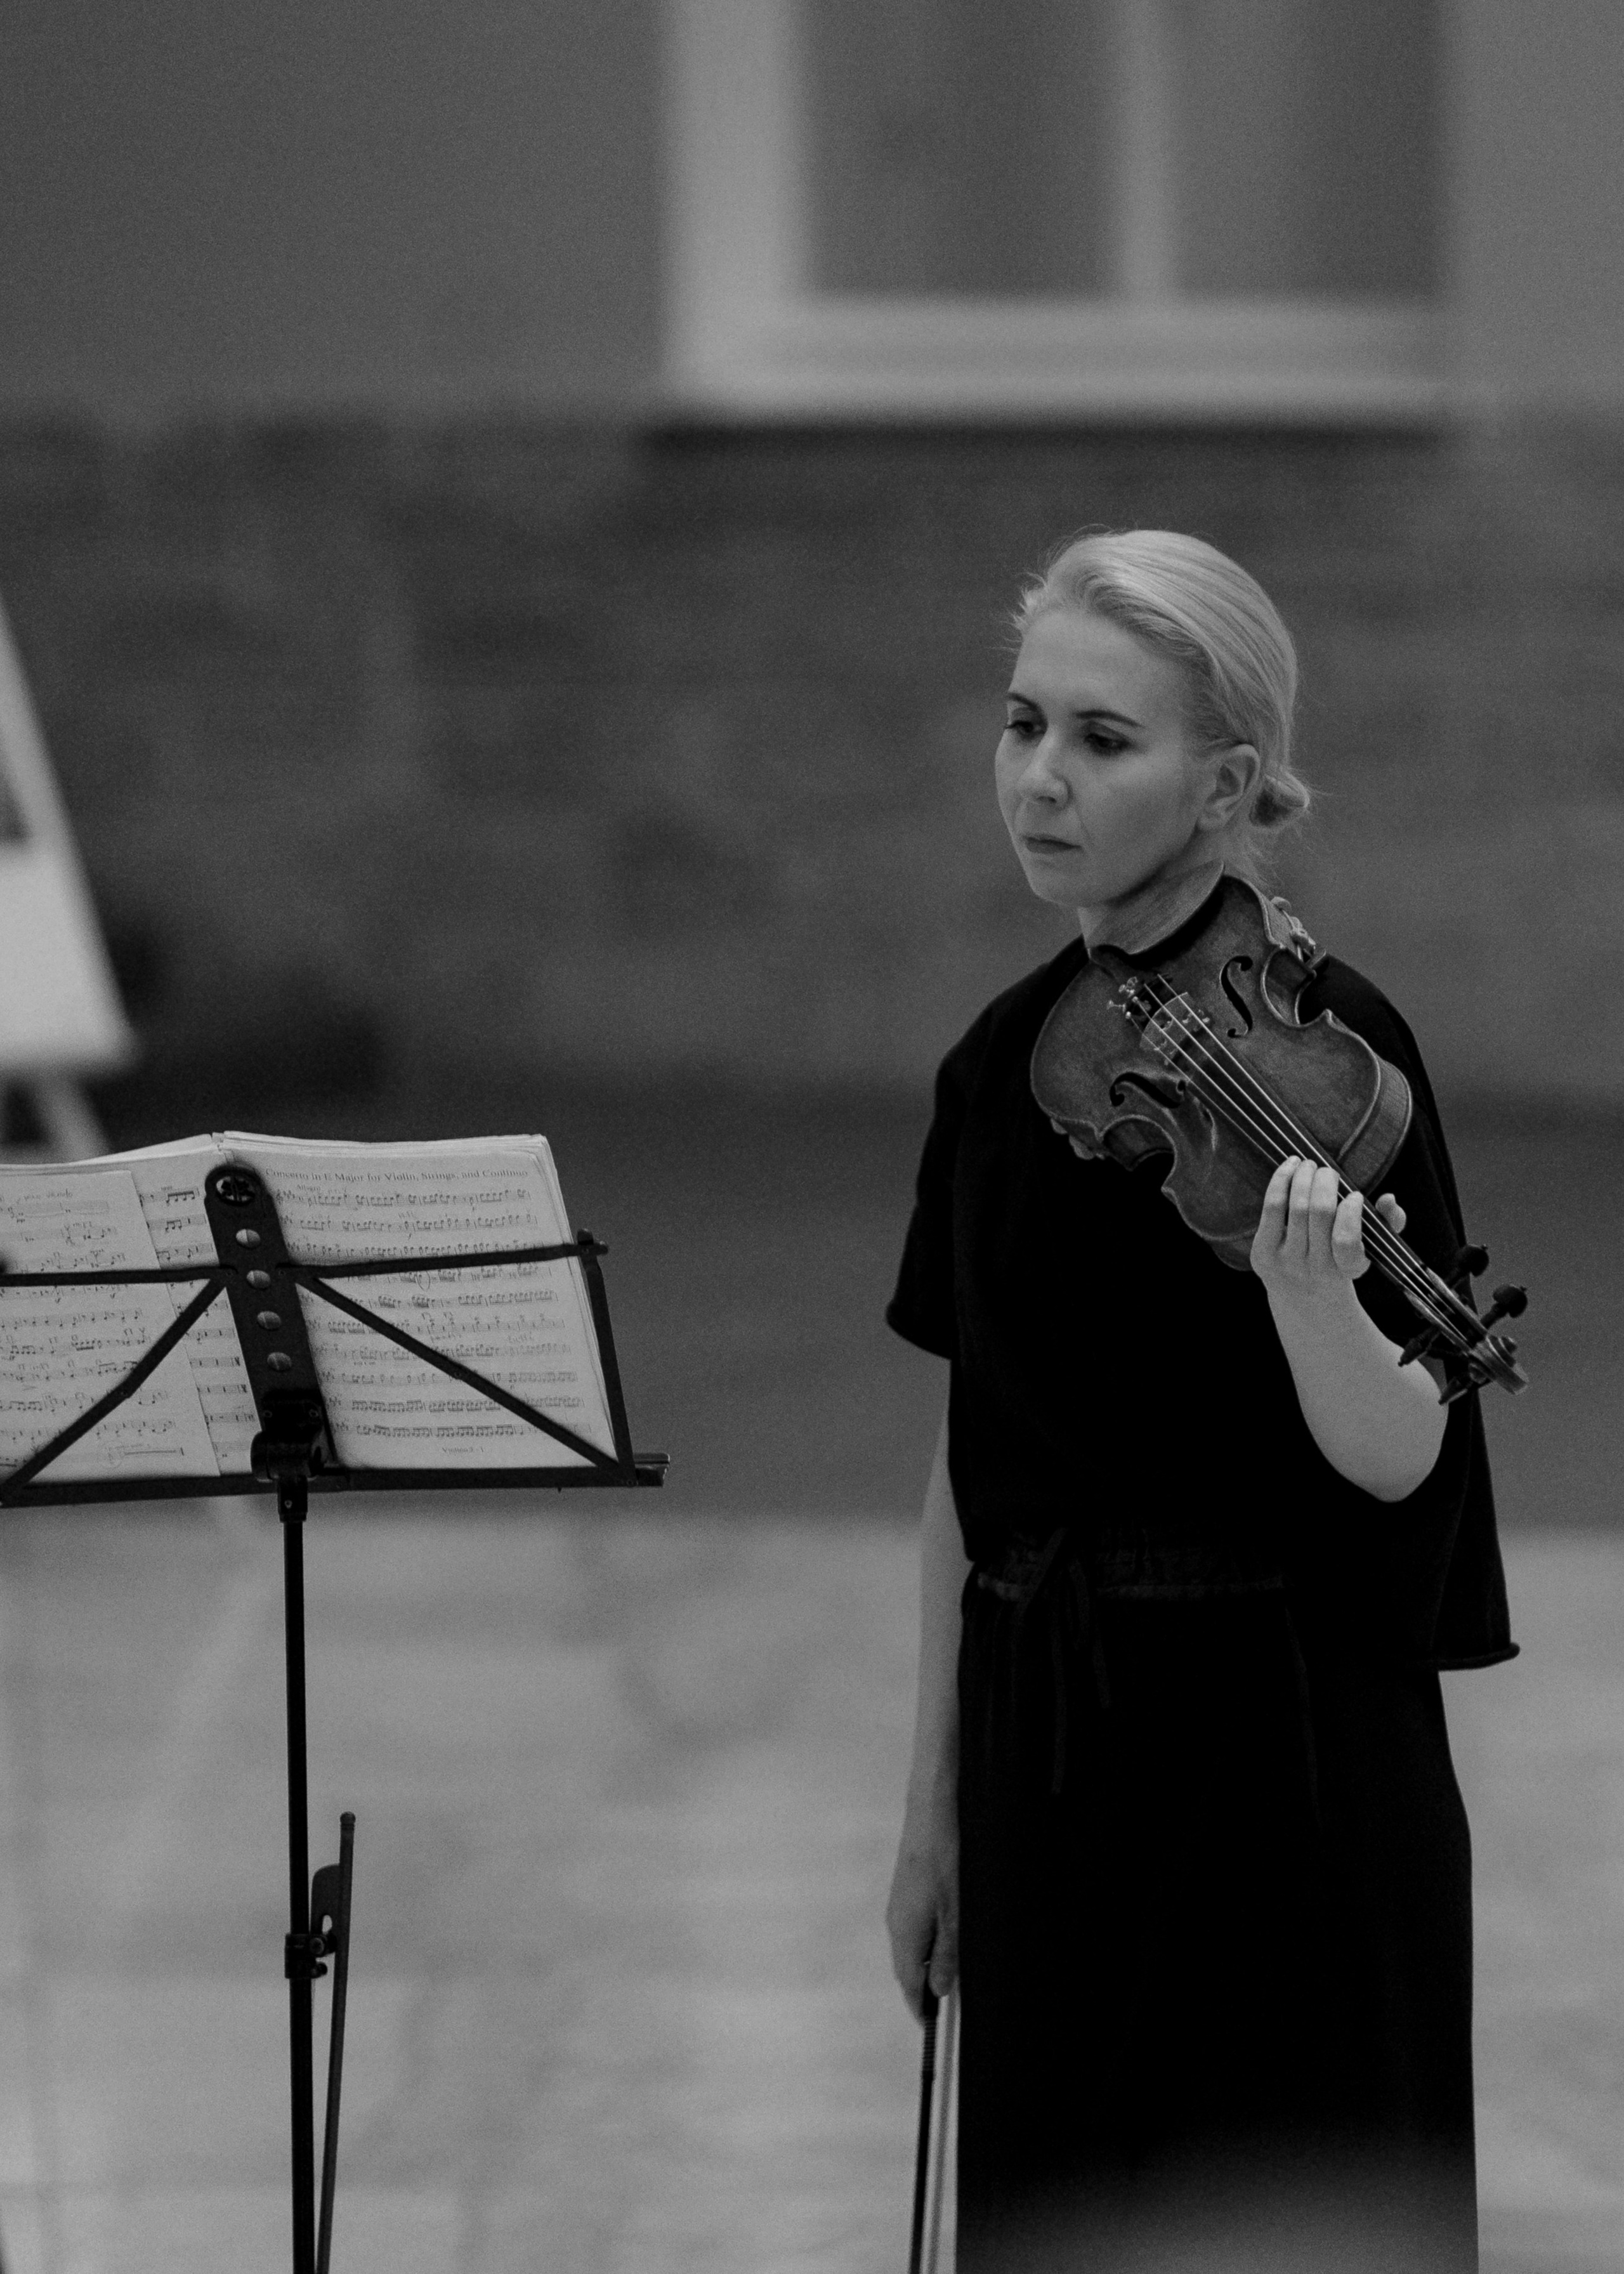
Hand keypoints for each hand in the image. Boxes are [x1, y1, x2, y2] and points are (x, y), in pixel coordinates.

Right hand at [886, 1786, 958, 2020]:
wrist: (933, 1806)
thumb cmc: (946, 1857)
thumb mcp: (955, 1911)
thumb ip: (947, 1953)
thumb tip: (938, 1991)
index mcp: (904, 1932)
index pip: (908, 1984)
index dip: (921, 2009)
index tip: (933, 2031)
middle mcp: (896, 1921)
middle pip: (907, 1968)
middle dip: (924, 1991)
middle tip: (947, 2011)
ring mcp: (900, 1903)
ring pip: (912, 1947)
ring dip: (927, 1966)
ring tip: (952, 1978)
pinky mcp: (908, 1888)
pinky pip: (915, 1928)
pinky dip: (929, 1943)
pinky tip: (949, 1939)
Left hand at [1250, 1156, 1406, 1298]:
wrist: (1303, 1295)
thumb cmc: (1341, 1259)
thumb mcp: (1371, 1247)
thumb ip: (1390, 1222)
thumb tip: (1388, 1199)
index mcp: (1349, 1268)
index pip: (1346, 1240)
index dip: (1350, 1211)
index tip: (1355, 1195)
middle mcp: (1317, 1269)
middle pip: (1319, 1212)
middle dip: (1325, 1181)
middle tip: (1329, 1171)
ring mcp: (1288, 1262)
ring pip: (1296, 1206)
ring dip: (1303, 1176)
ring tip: (1309, 1164)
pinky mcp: (1263, 1253)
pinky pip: (1273, 1207)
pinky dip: (1281, 1180)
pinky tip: (1290, 1166)